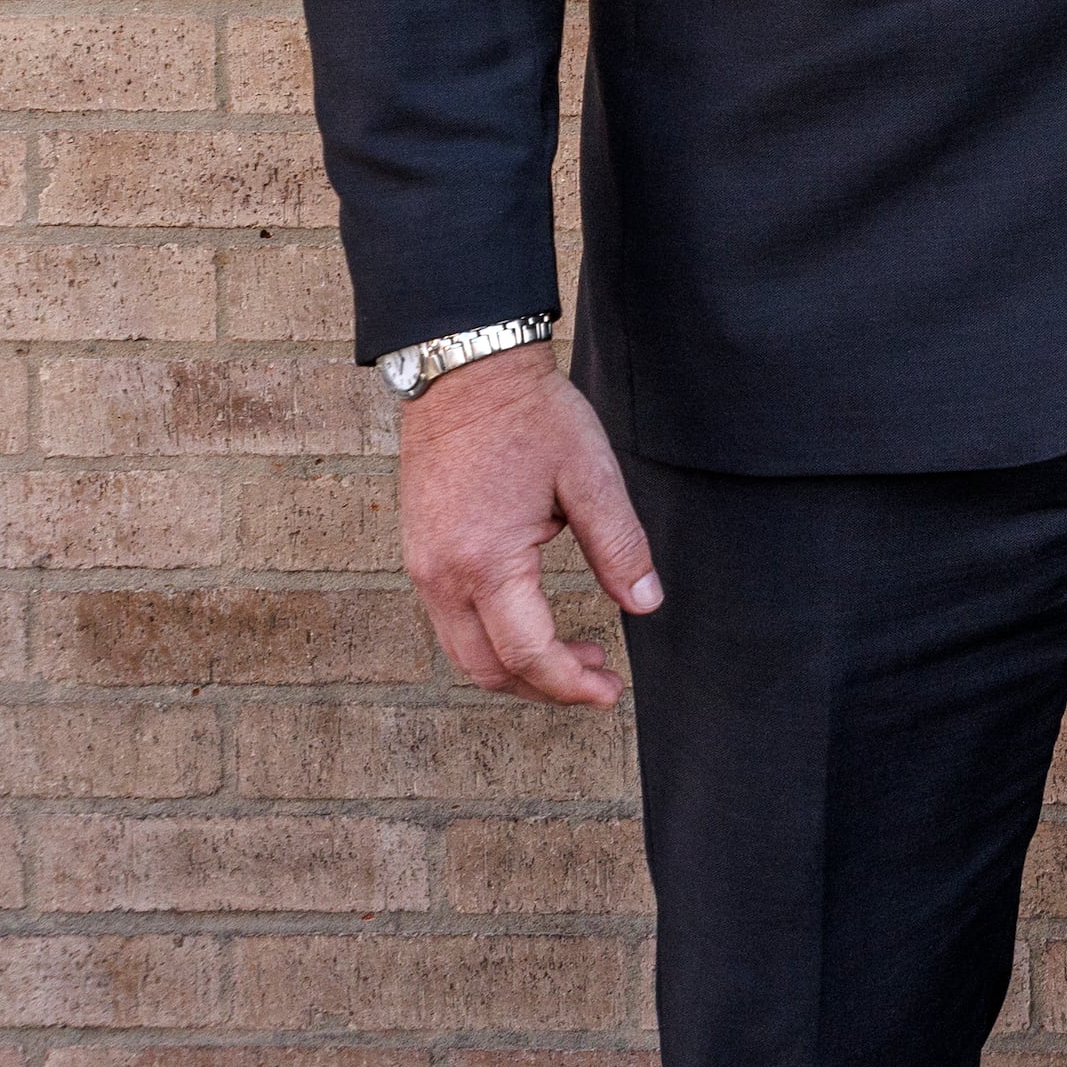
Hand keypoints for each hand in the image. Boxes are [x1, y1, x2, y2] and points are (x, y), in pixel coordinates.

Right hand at [396, 348, 657, 708]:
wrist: (466, 374)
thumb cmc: (530, 417)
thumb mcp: (590, 475)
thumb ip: (620, 545)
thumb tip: (646, 604)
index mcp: (486, 561)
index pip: (528, 653)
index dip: (571, 684)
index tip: (610, 692)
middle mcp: (442, 576)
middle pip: (488, 668)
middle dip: (546, 687)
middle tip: (600, 679)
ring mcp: (424, 568)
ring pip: (464, 652)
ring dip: (519, 667)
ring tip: (577, 654)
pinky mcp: (421, 554)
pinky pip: (451, 622)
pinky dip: (493, 639)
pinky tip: (535, 622)